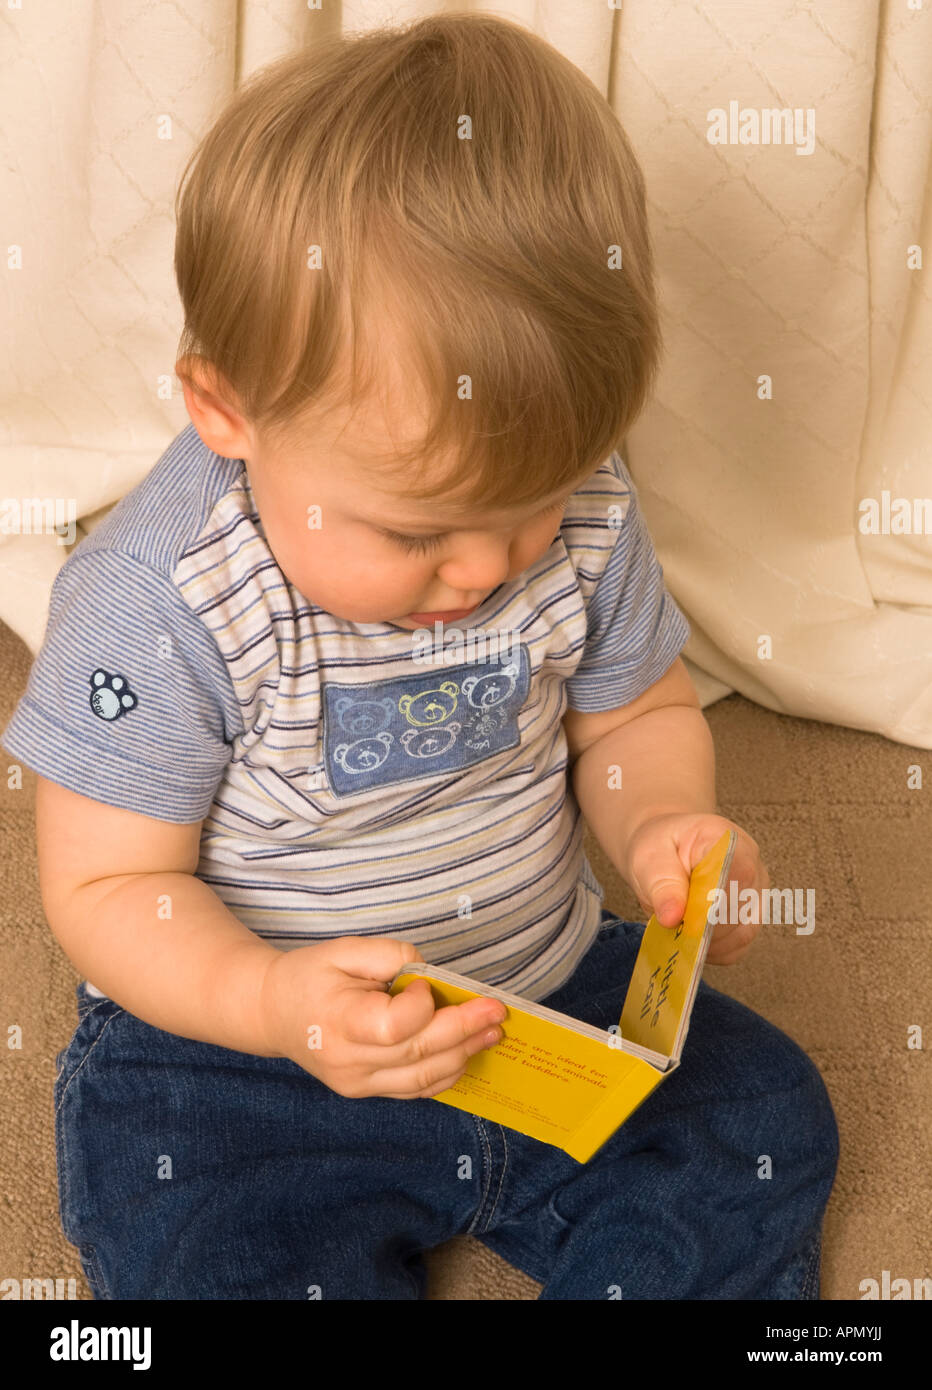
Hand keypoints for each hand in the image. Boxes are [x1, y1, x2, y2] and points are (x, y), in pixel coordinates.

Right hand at [256, 936, 507, 1098]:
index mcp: (340, 1023)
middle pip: (419, 1054)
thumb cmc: (310, 975)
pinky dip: (444, 1074)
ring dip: (463, 1055)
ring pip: (422, 1079)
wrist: (273, 1012)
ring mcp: (358, 1083)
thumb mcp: (342, 950)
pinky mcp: (366, 1091)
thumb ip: (387, 956)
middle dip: (464, 1031)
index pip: (396, 1026)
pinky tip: (465, 1052)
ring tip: (491, 1033)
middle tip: (498, 1013)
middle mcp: (349, 1062)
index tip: (427, 983)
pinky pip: (414, 1089)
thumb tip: (428, 974)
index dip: (422, 1006)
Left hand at [623, 812, 769, 964]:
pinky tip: (691, 939)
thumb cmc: (659, 848)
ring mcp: (756, 893)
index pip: (736, 876)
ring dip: (706, 942)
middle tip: (670, 924)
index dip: (709, 904)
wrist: (663, 850)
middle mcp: (752, 866)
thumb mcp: (648, 858)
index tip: (681, 917)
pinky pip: (737, 946)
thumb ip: (662, 885)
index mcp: (728, 841)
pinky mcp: (751, 917)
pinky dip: (712, 950)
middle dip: (701, 926)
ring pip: (741, 934)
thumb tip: (672, 918)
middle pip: (739, 911)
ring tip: (678, 929)